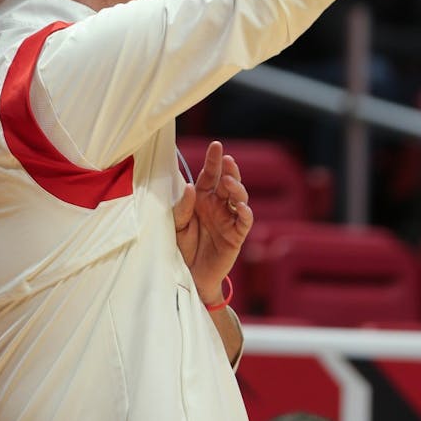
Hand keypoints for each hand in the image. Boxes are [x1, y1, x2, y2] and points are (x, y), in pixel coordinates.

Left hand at [173, 141, 253, 304]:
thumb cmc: (182, 247)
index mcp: (202, 199)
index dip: (214, 161)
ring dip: (236, 188)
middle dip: (229, 170)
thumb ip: (182, 207)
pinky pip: (244, 221)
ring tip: (228, 182)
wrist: (189, 275)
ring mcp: (228, 219)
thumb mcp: (176, 226)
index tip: (216, 145)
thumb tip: (190, 187)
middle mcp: (217, 205)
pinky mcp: (236, 235)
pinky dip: (244, 212)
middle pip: (227, 183)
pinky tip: (239, 205)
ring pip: (239, 197)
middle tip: (226, 160)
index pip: (209, 175)